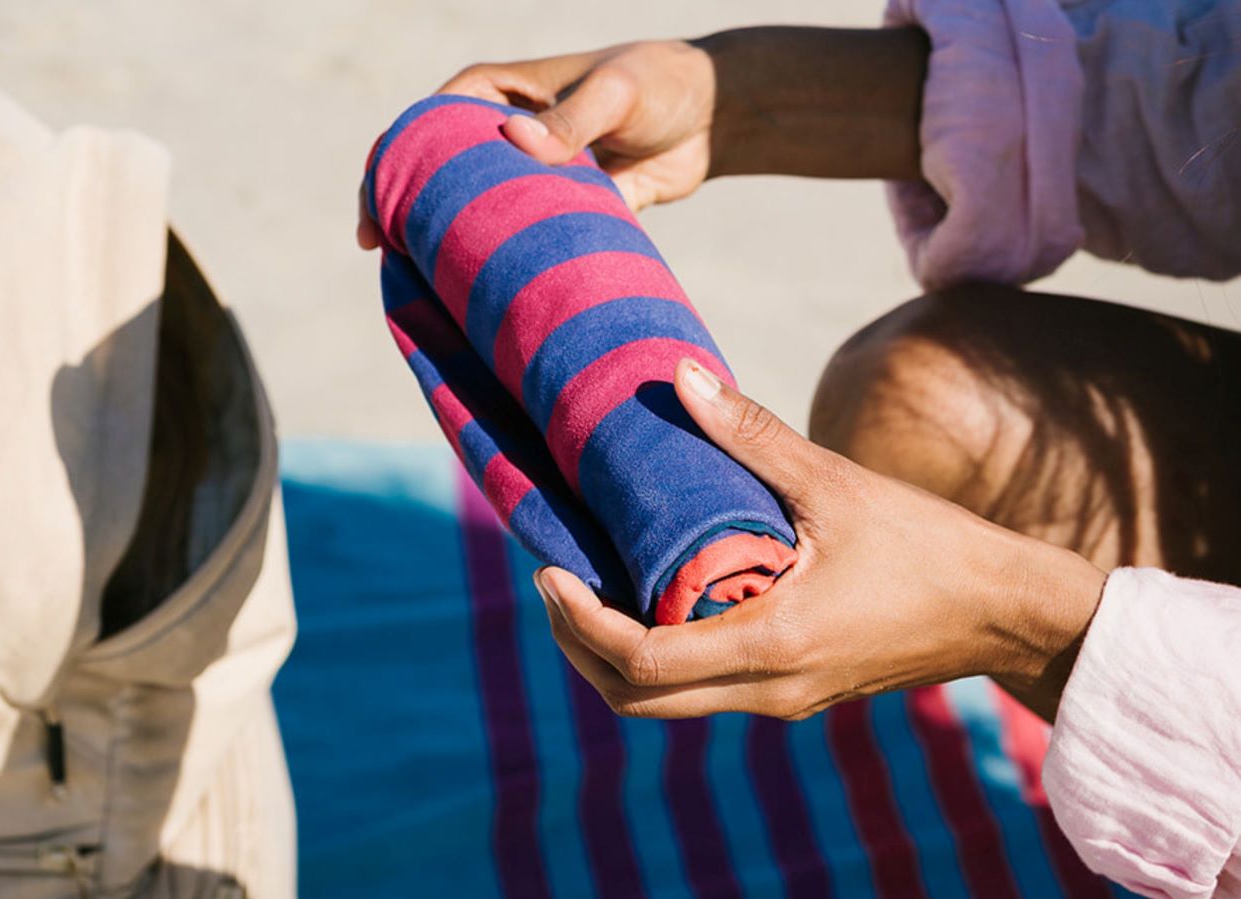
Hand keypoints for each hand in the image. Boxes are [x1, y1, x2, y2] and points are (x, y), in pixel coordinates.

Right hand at [356, 40, 715, 249]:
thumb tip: (516, 144)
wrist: (716, 118)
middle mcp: (506, 135)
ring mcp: (529, 177)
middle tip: (381, 251)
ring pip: (475, 213)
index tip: (378, 201)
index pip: (430, 121)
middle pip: (440, 172)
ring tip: (419, 282)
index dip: (395, 156)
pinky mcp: (558, 213)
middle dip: (407, 208)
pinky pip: (519, 242)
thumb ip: (570, 119)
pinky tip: (480, 298)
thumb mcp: (615, 91)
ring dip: (449, 244)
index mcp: (502, 91)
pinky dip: (500, 266)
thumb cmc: (661, 83)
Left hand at [537, 359, 1105, 721]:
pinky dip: (660, 657)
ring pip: (666, 705)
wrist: (1010, 613)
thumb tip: (682, 375)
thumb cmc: (933, 549)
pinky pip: (703, 691)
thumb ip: (752, 434)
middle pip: (636, 700)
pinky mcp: (796, 693)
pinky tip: (655, 599)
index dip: (581, 622)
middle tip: (554, 582)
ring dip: (616, 657)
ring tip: (590, 588)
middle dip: (580, 647)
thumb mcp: (837, 483)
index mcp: (772, 647)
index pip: (641, 662)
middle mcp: (769, 692)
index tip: (550, 571)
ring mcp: (783, 702)